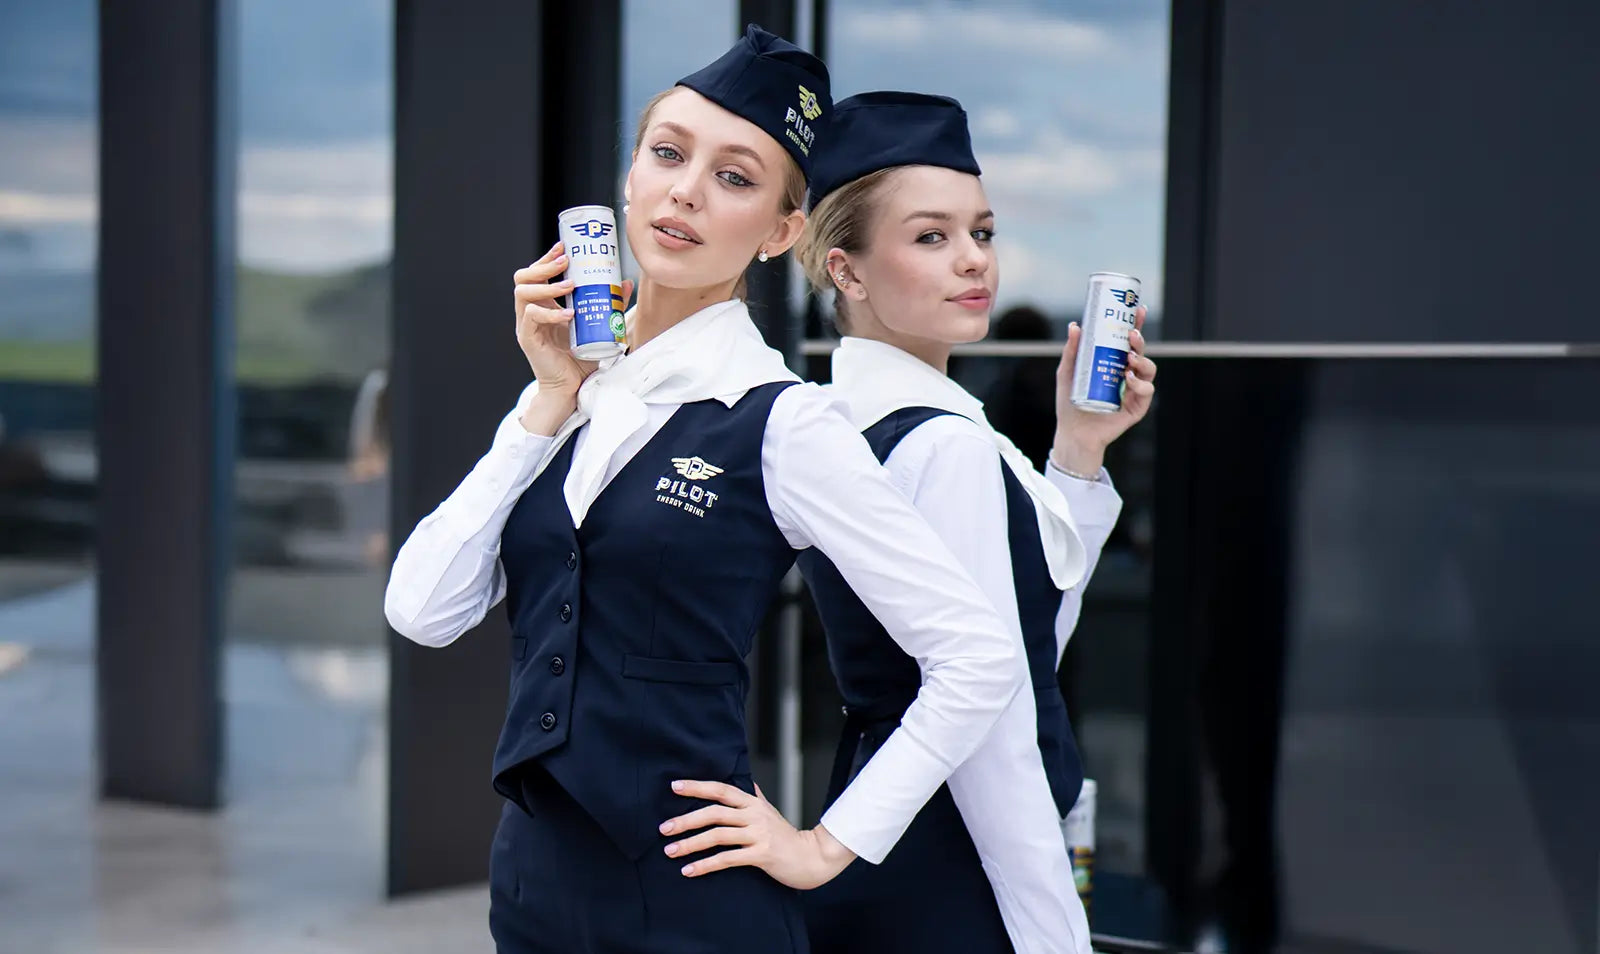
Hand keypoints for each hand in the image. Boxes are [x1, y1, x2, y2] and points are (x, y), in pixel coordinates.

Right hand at [513, 242, 632, 433]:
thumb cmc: (581, 359)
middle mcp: (530, 311)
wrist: (571, 388)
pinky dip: (550, 313)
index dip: (547, 258)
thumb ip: (610, 306)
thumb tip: (626, 282)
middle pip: (523, 277)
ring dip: (546, 285)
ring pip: (522, 293)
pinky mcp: (528, 339)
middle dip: (544, 265)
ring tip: (570, 286)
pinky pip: (531, 317)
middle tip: (566, 262)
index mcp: (543, 305)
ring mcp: (526, 325)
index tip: (565, 247)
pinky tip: (569, 314)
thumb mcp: (598, 326)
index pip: (536, 274)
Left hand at [659, 780, 855, 889]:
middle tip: (664, 828)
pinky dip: (705, 865)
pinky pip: (727, 859)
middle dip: (686, 819)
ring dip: (691, 844)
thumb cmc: (787, 836)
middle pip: (714, 812)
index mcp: (753, 803)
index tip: (674, 786)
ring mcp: (758, 835)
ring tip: (671, 851)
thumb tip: (746, 781)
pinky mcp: (761, 855)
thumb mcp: (769, 812)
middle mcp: (754, 815)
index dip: (697, 786)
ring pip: (718, 835)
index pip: (721, 789)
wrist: (812, 858)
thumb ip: (754, 796)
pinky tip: (689, 870)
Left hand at [1051, 304, 1155, 473]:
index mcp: (1113, 363)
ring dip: (1143, 361)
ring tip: (1129, 358)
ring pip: (1149, 370)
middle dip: (1140, 340)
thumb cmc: (1070, 402)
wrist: (1072, 432)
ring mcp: (1134, 391)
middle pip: (1141, 352)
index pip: (1128, 341)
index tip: (1139, 309)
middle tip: (1132, 334)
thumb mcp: (1067, 372)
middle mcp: (1127, 374)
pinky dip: (1140, 384)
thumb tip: (1075, 325)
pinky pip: (1147, 392)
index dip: (1136, 325)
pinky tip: (1129, 379)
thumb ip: (1072, 351)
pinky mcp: (1136, 407)